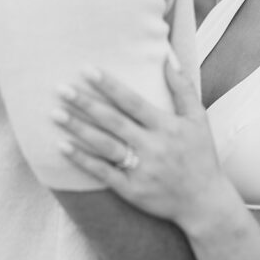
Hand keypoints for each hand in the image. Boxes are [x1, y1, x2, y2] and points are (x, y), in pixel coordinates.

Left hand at [52, 60, 227, 230]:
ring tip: (55, 113)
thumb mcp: (198, 118)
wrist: (204, 202)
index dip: (109, 85)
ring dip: (77, 129)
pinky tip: (62, 146)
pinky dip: (82, 160)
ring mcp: (140, 170)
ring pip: (104, 145)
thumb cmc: (201, 155)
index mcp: (167, 127)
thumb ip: (182, 87)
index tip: (87, 70)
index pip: (132, 101)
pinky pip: (102, 173)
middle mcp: (152, 147)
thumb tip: (167, 57)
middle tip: (60, 88)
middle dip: (85, 103)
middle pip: (113, 121)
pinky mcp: (131, 190)